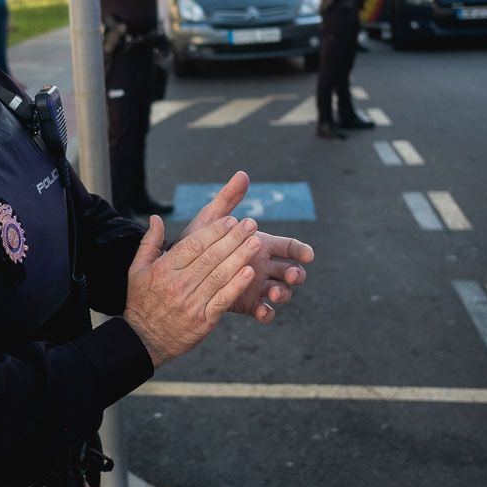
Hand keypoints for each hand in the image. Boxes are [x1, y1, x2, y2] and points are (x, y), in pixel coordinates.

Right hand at [124, 214, 261, 367]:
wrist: (144, 339)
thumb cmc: (141, 301)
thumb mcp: (136, 269)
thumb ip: (149, 242)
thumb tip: (156, 218)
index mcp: (164, 269)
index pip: (194, 245)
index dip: (215, 231)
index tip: (231, 219)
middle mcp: (178, 284)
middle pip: (211, 257)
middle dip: (233, 238)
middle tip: (251, 224)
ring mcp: (192, 302)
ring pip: (220, 275)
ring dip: (240, 257)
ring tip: (256, 242)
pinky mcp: (203, 320)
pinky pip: (223, 299)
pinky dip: (237, 285)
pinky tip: (250, 272)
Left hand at [180, 171, 313, 321]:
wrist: (178, 270)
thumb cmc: (197, 241)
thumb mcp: (211, 220)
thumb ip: (228, 199)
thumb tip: (242, 174)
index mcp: (261, 245)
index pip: (289, 247)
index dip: (301, 250)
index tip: (308, 255)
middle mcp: (263, 265)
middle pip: (290, 270)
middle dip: (296, 273)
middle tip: (292, 275)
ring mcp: (257, 285)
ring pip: (281, 291)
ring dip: (283, 293)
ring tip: (275, 293)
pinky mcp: (247, 304)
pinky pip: (264, 311)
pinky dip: (267, 312)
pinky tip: (263, 311)